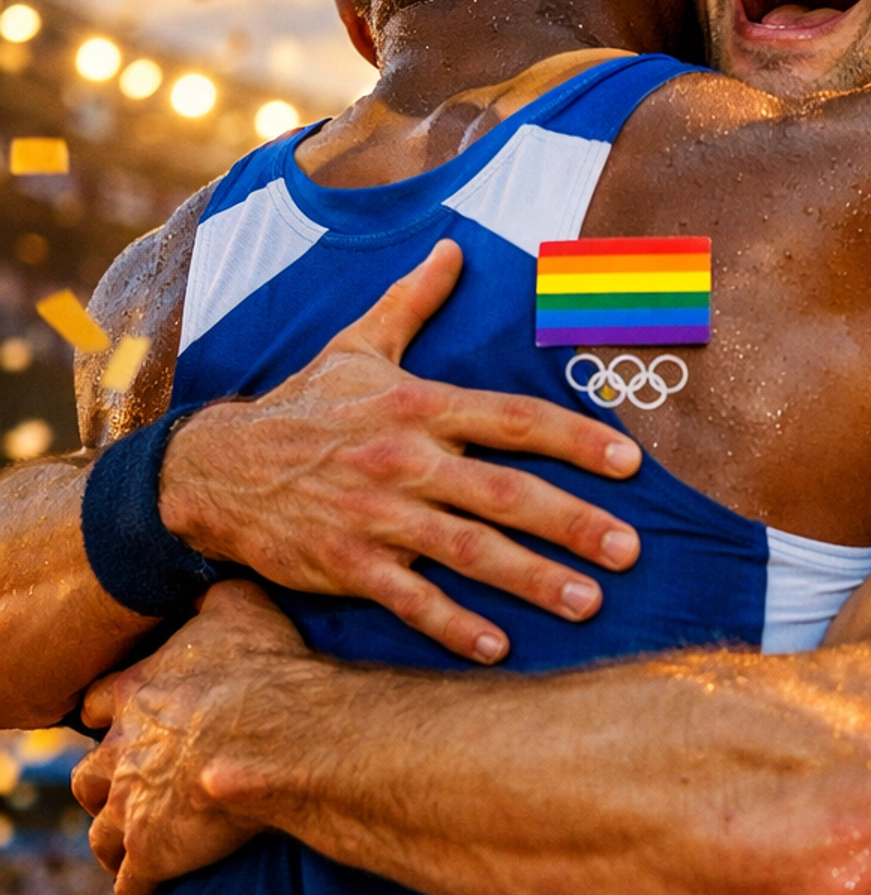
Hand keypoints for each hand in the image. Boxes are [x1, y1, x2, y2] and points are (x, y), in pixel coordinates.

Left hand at [74, 582, 304, 894]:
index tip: (119, 720)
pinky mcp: (152, 852)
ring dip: (115, 843)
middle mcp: (123, 750)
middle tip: (129, 792)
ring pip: (102, 834)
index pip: (100, 705)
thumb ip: (217, 596)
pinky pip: (134, 886)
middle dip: (105, 785)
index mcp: (138, 692)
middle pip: (91, 776)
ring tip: (133, 853)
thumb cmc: (264, 669)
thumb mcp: (240, 606)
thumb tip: (217, 577)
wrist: (274, 735)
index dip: (110, 714)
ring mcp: (133, 805)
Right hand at [159, 240, 641, 662]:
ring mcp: (376, 515)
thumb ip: (412, 301)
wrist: (216, 468)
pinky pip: (409, 599)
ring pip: (467, 550)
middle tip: (630, 550)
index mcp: (418, 405)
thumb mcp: (356, 345)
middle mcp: (405, 459)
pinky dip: (453, 624)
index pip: (515, 419)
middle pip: (505, 492)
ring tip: (587, 602)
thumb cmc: (303, 407)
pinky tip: (498, 648)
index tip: (631, 464)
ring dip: (531, 579)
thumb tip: (452, 246)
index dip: (577, 439)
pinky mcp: (346, 563)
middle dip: (572, 522)